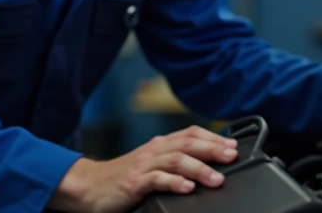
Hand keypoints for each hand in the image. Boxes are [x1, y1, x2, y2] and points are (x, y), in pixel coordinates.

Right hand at [48, 125, 238, 212]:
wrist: (88, 187)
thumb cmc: (121, 178)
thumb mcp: (150, 165)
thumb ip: (172, 162)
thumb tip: (206, 164)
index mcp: (158, 145)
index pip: (190, 133)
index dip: (213, 137)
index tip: (233, 145)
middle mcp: (153, 151)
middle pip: (187, 143)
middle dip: (212, 148)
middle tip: (232, 156)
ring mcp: (143, 166)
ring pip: (176, 161)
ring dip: (199, 168)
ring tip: (217, 179)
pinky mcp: (133, 183)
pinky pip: (156, 180)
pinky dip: (174, 183)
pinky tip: (187, 188)